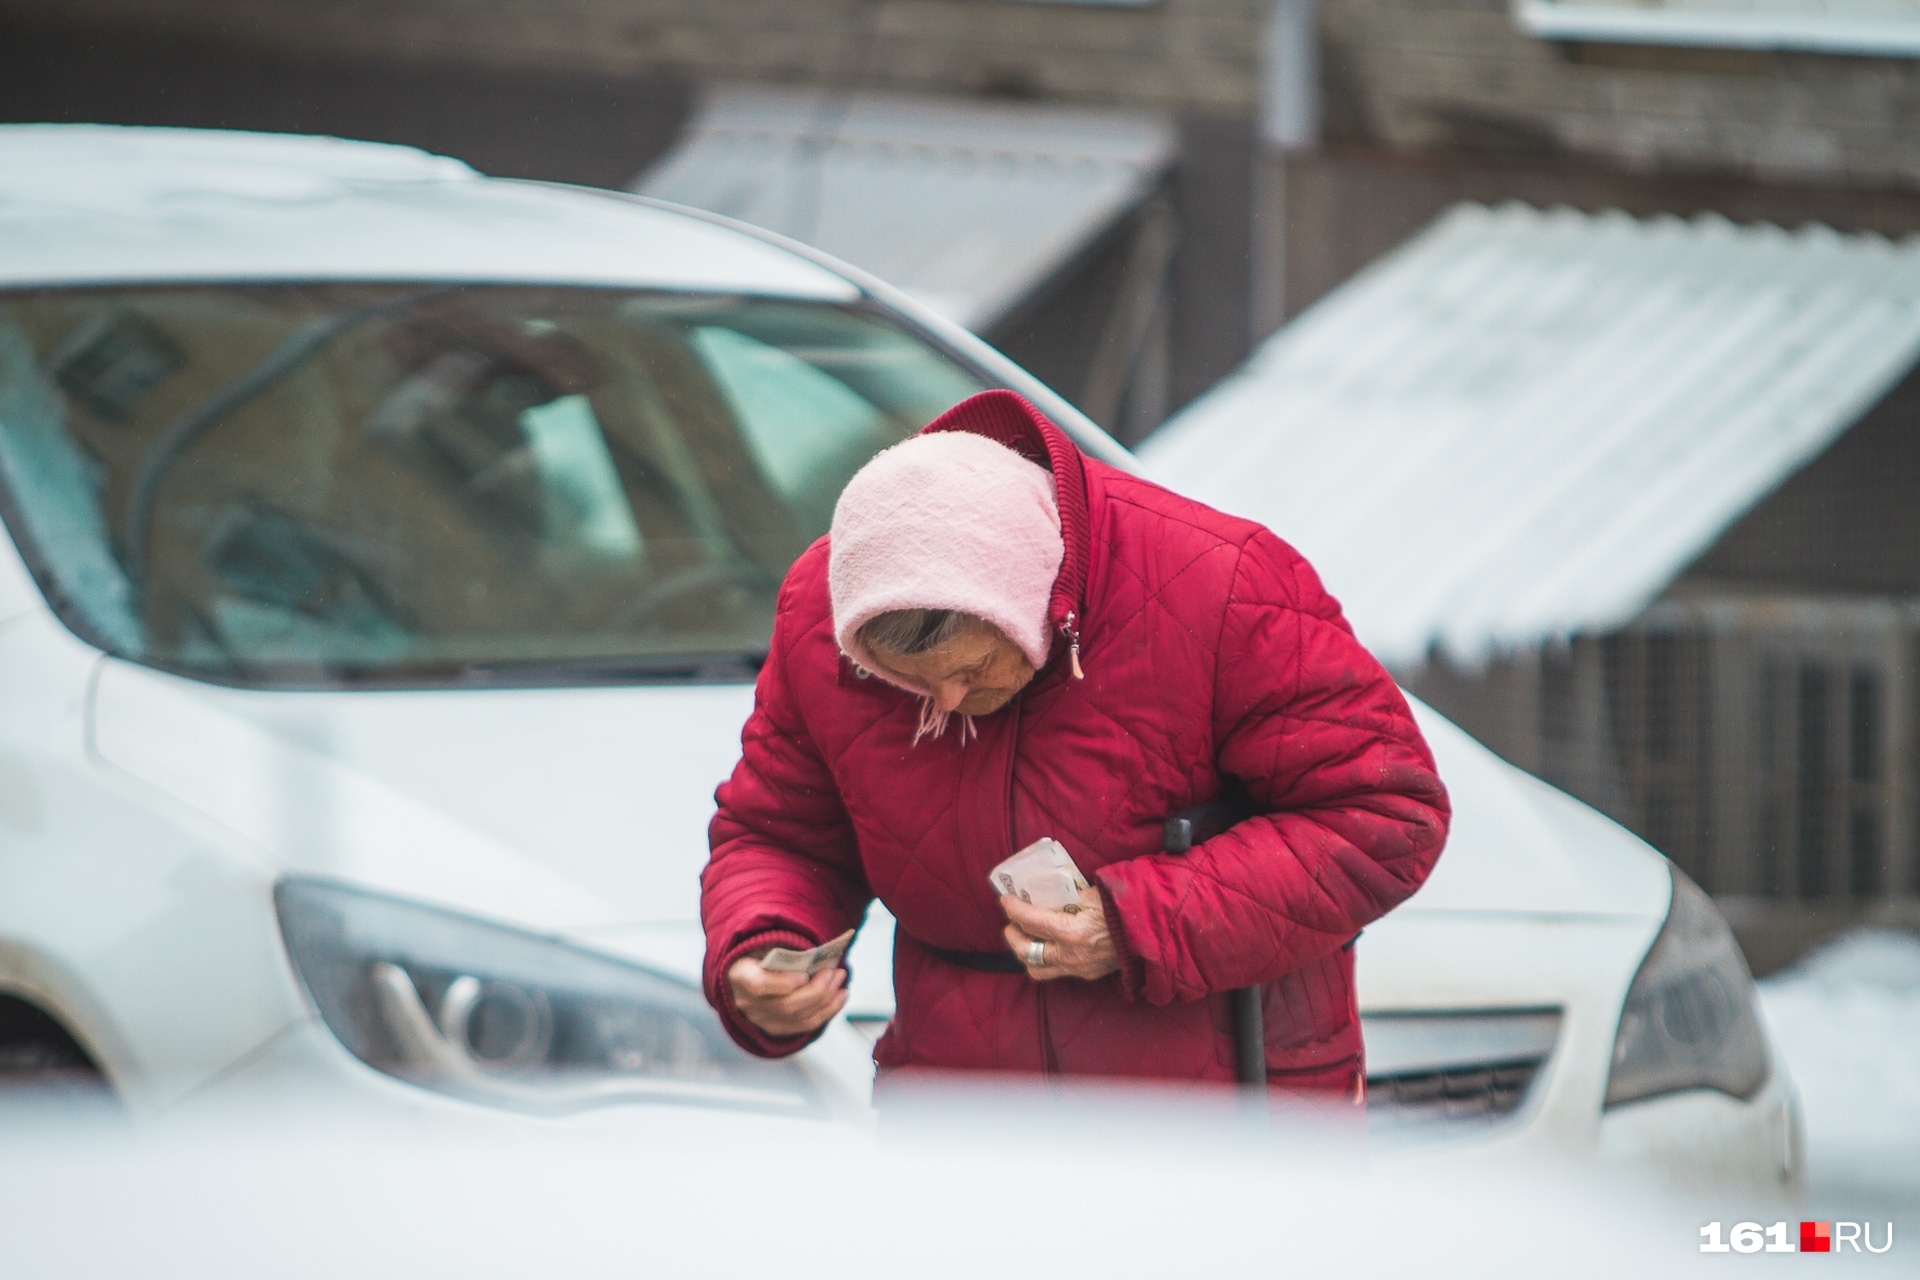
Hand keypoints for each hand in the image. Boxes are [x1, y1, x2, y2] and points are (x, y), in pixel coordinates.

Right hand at [727, 952, 848, 1036]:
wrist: (746, 971)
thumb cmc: (759, 952)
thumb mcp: (763, 943)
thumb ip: (783, 949)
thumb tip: (816, 955)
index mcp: (740, 976)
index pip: (759, 986)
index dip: (783, 984)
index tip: (804, 976)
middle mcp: (748, 1004)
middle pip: (786, 1006)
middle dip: (816, 990)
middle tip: (834, 972)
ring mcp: (762, 1020)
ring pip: (799, 1017)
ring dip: (826, 999)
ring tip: (840, 979)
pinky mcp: (777, 1028)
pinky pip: (806, 1024)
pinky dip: (827, 1011)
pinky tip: (840, 996)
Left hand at [1000, 886, 1118, 981]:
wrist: (1152, 932)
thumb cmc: (1123, 908)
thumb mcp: (1092, 895)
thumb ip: (1066, 898)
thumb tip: (1043, 895)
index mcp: (1072, 932)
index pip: (1031, 922)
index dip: (1013, 909)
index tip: (1005, 900)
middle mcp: (1071, 955)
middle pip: (1025, 951)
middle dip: (1013, 934)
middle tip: (1012, 920)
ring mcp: (1078, 969)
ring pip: (1036, 968)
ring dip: (1025, 952)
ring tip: (1025, 936)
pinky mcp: (1086, 974)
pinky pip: (1055, 970)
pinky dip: (1045, 957)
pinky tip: (1047, 943)